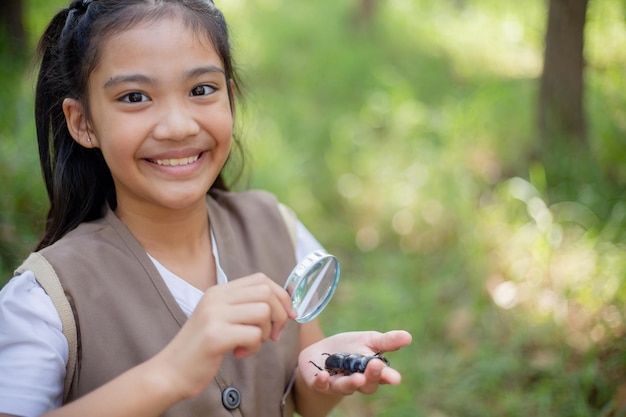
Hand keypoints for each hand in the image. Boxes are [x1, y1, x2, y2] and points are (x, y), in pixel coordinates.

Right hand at [153, 274, 296, 398]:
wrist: (170, 371)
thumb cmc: (202, 348)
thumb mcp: (221, 318)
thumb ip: (244, 307)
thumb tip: (283, 305)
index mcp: (219, 291)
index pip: (261, 279)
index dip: (281, 296)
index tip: (287, 316)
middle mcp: (216, 297)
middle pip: (266, 292)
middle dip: (278, 315)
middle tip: (272, 336)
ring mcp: (214, 315)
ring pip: (263, 311)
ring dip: (265, 333)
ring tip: (251, 344)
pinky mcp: (215, 336)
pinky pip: (253, 334)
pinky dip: (254, 348)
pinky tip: (239, 353)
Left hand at [298, 330, 411, 395]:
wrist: (321, 353)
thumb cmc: (349, 348)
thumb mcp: (369, 340)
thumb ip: (387, 341)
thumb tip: (408, 337)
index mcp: (370, 372)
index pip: (381, 376)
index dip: (388, 377)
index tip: (395, 377)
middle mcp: (356, 381)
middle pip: (366, 385)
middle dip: (371, 377)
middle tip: (375, 366)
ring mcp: (337, 384)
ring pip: (345, 387)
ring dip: (351, 383)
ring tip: (357, 378)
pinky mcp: (319, 383)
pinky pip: (321, 385)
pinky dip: (322, 381)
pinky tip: (324, 375)